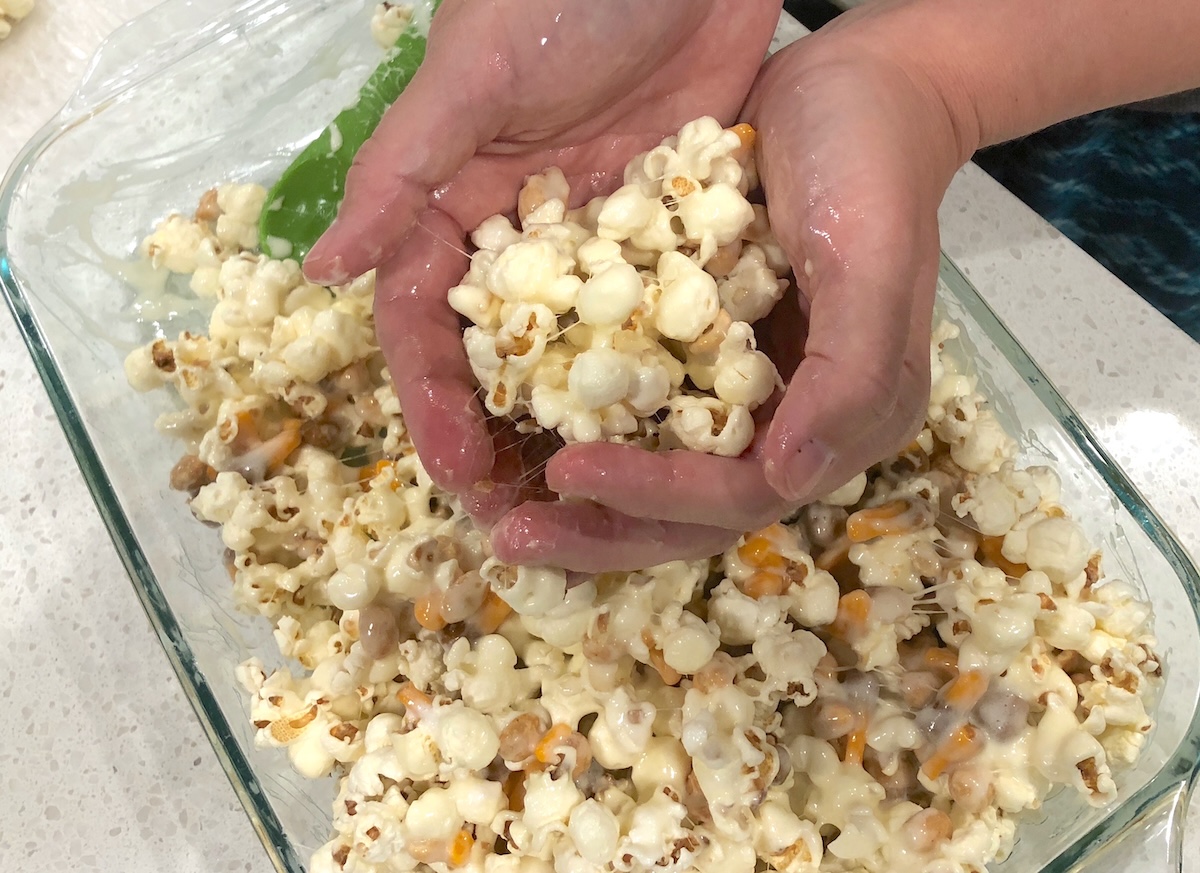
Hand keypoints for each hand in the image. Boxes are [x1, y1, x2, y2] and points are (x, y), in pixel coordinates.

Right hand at [305, 0, 780, 499]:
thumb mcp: (477, 74)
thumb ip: (404, 171)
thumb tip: (320, 270)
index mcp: (452, 200)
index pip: (423, 320)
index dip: (432, 398)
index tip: (457, 469)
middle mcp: (516, 234)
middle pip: (494, 355)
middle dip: (498, 433)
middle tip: (520, 516)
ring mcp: (593, 240)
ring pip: (572, 350)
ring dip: (573, 422)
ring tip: (593, 500)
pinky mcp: (666, 233)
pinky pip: (653, 317)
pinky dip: (654, 372)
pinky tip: (673, 434)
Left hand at [496, 13, 974, 569]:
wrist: (855, 87)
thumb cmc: (869, 165)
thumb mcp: (872, 259)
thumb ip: (849, 374)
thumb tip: (791, 482)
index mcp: (844, 418)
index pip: (743, 492)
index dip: (658, 493)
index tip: (568, 469)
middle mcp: (793, 422)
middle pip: (693, 508)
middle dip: (606, 529)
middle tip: (511, 538)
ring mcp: (746, 391)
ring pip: (661, 471)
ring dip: (587, 502)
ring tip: (504, 513)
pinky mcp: (704, 352)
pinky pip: (642, 410)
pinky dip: (589, 430)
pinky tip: (524, 438)